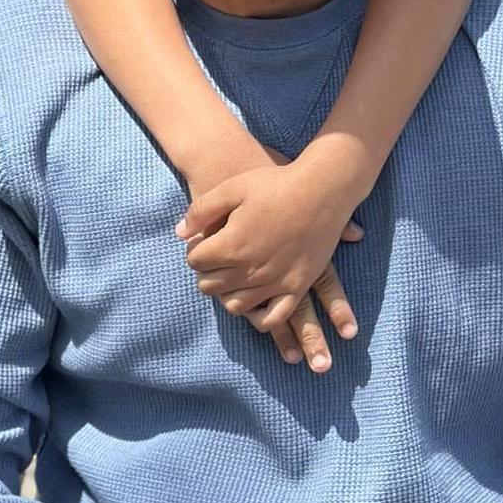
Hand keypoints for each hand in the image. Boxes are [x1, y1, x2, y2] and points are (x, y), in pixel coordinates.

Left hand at [178, 153, 361, 320]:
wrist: (322, 190)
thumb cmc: (275, 184)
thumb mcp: (232, 188)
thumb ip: (201, 211)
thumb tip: (179, 234)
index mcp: (232, 245)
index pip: (196, 261)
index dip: (195, 250)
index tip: (204, 241)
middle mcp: (251, 269)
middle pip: (210, 285)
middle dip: (206, 271)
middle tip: (216, 257)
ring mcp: (275, 282)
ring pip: (235, 305)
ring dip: (226, 292)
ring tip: (232, 275)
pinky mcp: (297, 287)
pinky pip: (272, 318)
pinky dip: (257, 316)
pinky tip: (254, 301)